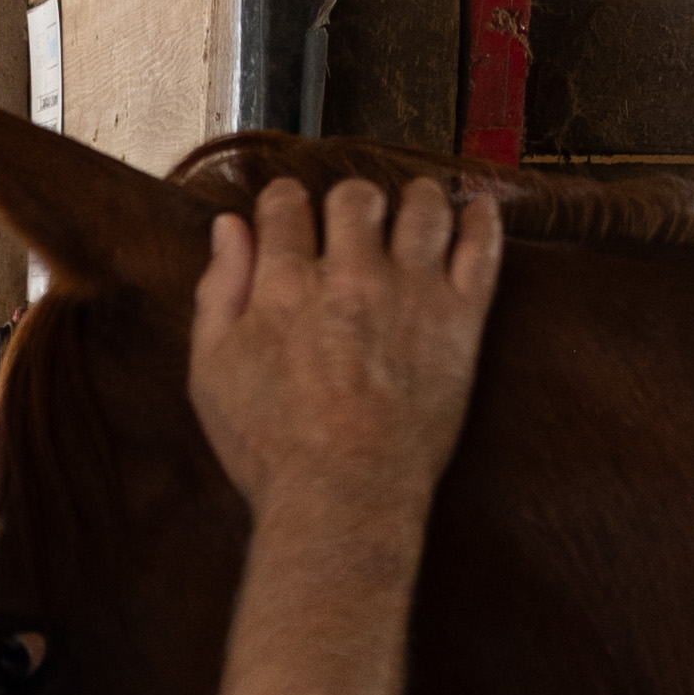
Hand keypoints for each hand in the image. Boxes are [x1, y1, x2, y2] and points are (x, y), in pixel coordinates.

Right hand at [185, 168, 502, 537]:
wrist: (344, 498)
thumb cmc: (271, 448)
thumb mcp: (212, 371)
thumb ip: (218, 291)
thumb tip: (230, 228)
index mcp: (284, 282)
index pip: (287, 202)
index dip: (285, 201)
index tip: (291, 214)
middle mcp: (350, 274)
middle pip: (356, 197)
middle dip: (349, 201)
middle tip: (353, 222)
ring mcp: (411, 292)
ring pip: (423, 208)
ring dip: (416, 200)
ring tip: (414, 210)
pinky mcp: (459, 319)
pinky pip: (482, 248)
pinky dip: (481, 219)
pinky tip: (477, 209)